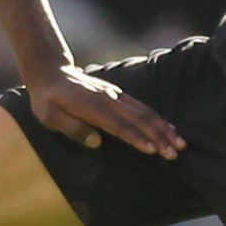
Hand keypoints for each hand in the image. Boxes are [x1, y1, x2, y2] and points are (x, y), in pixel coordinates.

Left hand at [24, 64, 183, 158]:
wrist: (50, 72)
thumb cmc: (46, 99)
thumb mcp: (48, 116)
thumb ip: (72, 128)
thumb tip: (96, 142)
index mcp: (92, 107)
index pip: (119, 126)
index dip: (136, 138)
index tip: (152, 150)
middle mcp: (108, 100)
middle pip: (139, 119)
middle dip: (158, 136)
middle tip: (174, 153)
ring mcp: (115, 96)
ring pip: (145, 112)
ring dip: (163, 128)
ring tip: (179, 143)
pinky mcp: (117, 95)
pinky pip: (141, 107)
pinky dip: (157, 118)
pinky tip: (168, 128)